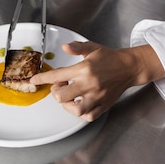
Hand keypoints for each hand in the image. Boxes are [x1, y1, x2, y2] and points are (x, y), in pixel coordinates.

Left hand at [29, 41, 164, 120]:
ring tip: (69, 97)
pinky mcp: (103, 105)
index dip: (42, 78)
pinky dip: (81, 113)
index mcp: (84, 69)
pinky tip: (79, 104)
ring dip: (67, 105)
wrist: (129, 67)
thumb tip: (64, 47)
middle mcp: (89, 84)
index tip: (35, 80)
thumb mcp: (92, 48)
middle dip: (56, 91)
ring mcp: (97, 96)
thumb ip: (77, 47)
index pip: (57, 76)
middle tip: (60, 86)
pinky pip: (89, 116)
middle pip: (62, 96)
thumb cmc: (110, 57)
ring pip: (75, 109)